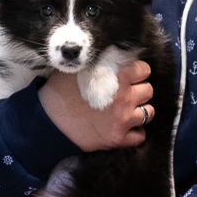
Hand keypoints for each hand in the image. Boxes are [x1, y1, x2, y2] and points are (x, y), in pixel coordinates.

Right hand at [39, 61, 153, 151]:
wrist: (47, 121)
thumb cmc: (59, 92)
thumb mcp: (78, 68)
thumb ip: (100, 62)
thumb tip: (112, 58)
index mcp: (117, 75)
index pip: (144, 70)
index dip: (136, 73)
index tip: (128, 78)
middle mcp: (125, 96)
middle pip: (148, 90)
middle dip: (139, 91)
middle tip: (125, 95)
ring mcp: (123, 118)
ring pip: (149, 113)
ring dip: (139, 111)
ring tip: (126, 112)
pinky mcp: (118, 138)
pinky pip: (140, 136)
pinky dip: (134, 133)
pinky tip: (123, 128)